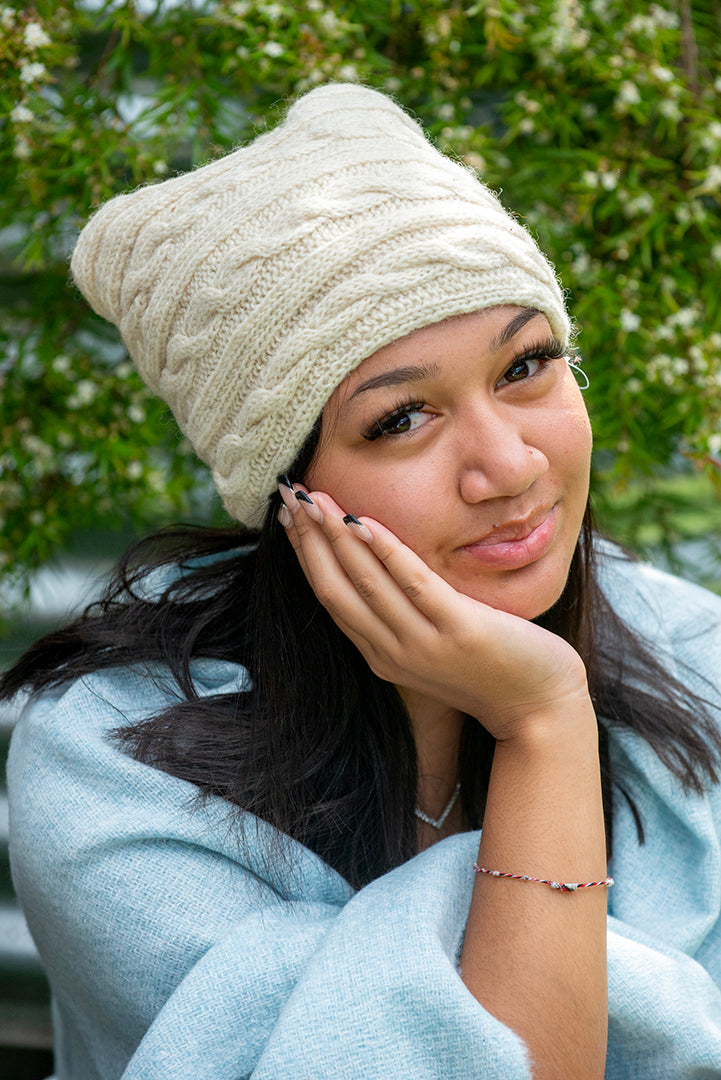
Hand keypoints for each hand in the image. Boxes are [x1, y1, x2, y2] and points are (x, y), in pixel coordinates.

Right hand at [280, 486, 590, 741]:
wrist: (539, 708)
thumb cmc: (490, 669)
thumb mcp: (432, 642)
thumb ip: (404, 613)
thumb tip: (381, 562)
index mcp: (381, 654)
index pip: (329, 596)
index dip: (305, 554)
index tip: (289, 515)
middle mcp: (392, 652)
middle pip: (334, 588)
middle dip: (308, 538)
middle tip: (288, 495)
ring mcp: (424, 644)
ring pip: (365, 583)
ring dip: (335, 536)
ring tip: (314, 498)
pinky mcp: (460, 631)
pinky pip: (414, 585)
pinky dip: (385, 553)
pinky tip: (362, 522)